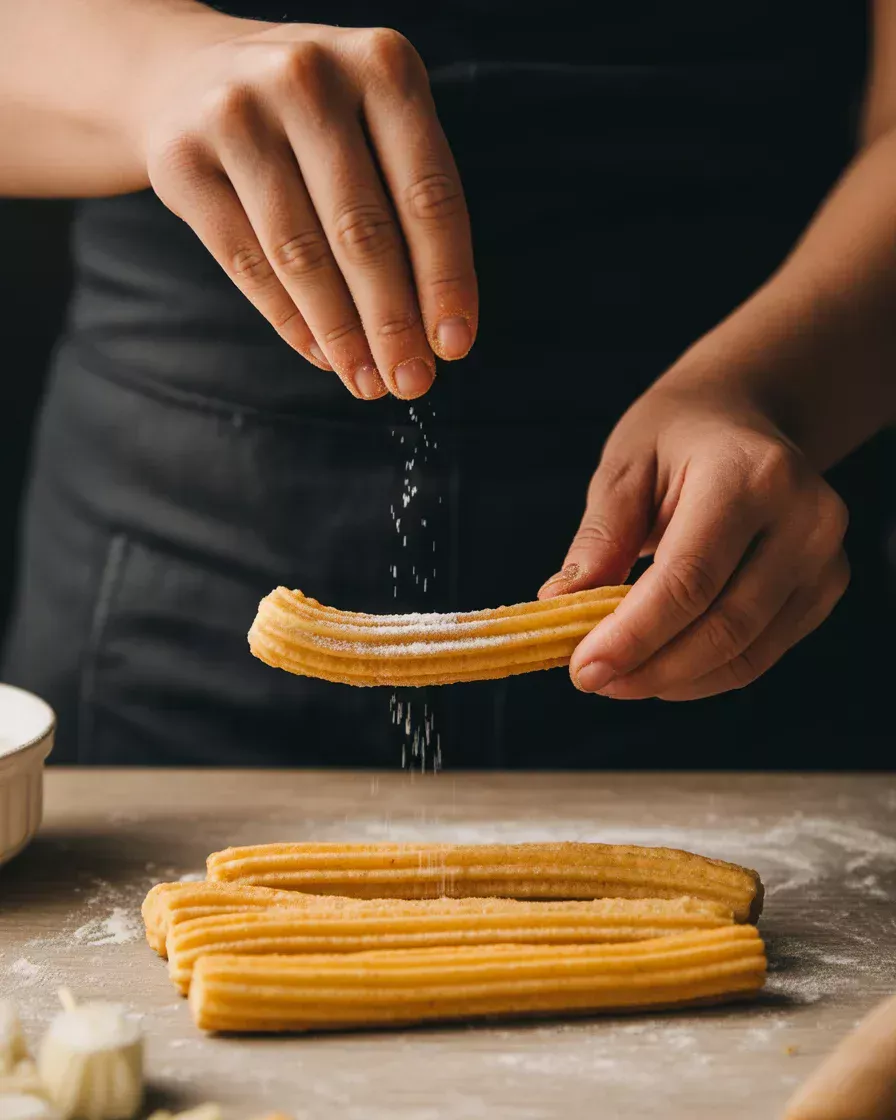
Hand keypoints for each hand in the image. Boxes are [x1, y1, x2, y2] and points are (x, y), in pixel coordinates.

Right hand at [138, 15, 475, 399]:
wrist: (191, 74)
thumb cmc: (316, 120)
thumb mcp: (376, 125)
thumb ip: (409, 206)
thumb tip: (436, 331)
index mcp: (381, 64)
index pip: (428, 194)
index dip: (445, 280)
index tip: (454, 347)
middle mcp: (307, 77)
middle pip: (362, 231)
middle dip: (393, 322)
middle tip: (412, 382)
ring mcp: (235, 114)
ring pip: (300, 254)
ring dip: (341, 334)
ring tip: (368, 382)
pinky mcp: (180, 159)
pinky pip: (246, 262)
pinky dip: (289, 320)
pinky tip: (321, 355)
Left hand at [539, 379, 849, 699]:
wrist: (744, 417)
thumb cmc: (677, 436)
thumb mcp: (626, 465)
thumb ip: (601, 536)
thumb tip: (561, 604)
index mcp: (750, 474)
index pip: (690, 578)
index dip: (635, 635)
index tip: (584, 668)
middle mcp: (805, 517)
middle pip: (723, 626)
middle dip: (649, 667)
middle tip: (591, 679)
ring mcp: (825, 557)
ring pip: (746, 653)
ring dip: (672, 679)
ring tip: (618, 676)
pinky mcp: (826, 588)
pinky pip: (760, 654)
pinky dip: (703, 674)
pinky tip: (659, 664)